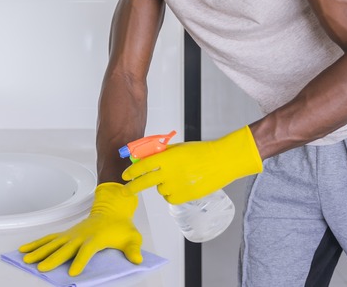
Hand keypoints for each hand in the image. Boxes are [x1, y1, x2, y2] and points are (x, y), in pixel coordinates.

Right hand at [18, 182, 142, 275]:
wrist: (111, 209)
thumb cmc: (120, 226)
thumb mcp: (132, 237)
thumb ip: (133, 249)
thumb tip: (138, 259)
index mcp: (96, 238)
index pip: (87, 251)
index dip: (81, 261)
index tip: (74, 272)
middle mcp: (80, 236)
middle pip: (65, 248)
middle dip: (53, 259)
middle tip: (42, 268)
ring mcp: (71, 234)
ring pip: (52, 243)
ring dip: (39, 251)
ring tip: (26, 259)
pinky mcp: (66, 234)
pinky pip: (49, 239)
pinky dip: (36, 244)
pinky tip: (25, 249)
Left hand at [122, 126, 262, 204]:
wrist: (222, 161)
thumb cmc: (201, 152)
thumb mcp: (178, 148)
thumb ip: (161, 154)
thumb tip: (144, 159)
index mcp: (166, 158)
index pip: (142, 166)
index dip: (131, 172)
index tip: (124, 176)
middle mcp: (168, 173)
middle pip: (144, 182)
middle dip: (132, 187)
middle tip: (125, 191)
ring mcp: (176, 186)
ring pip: (160, 190)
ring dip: (162, 186)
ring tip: (178, 178)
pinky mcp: (184, 196)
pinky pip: (170, 198)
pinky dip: (172, 194)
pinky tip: (182, 186)